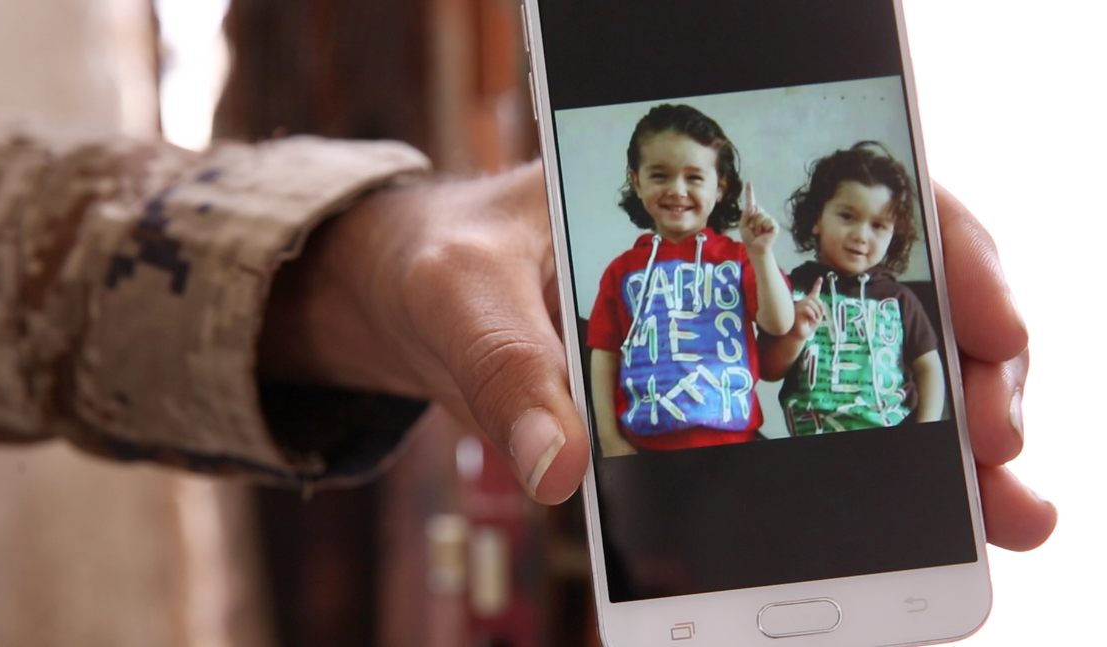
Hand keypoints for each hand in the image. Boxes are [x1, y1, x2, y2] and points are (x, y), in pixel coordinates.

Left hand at [260, 164, 1058, 551]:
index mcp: (694, 210)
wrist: (414, 295)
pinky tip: (891, 533)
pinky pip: (803, 441)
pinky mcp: (707, 405)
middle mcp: (732, 271)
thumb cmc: (446, 263)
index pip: (853, 211)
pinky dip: (862, 484)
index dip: (947, 257)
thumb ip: (505, 372)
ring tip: (987, 519)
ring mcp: (727, 343)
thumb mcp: (464, 298)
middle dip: (962, 377)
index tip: (992, 323)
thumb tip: (559, 470)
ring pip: (864, 381)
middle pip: (888, 306)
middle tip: (997, 460)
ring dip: (935, 451)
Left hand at [738, 183, 778, 254]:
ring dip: (756, 225)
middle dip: (751, 219)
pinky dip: (763, 227)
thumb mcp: (743, 225)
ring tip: (757, 233)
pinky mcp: (774, 225)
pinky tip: (764, 233)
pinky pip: (767, 220)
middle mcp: (762, 215)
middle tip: (753, 230)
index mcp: (753, 215)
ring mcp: (768, 219)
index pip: (752, 202)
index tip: (748, 183)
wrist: (755, 249)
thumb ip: (745, 215)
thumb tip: (752, 207)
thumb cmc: (749, 238)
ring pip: (760, 215)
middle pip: (755, 208)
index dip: (750, 192)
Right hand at [791, 278, 825, 339]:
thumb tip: (821, 306)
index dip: (817, 285)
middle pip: (815, 299)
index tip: (820, 278)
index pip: (813, 292)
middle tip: (820, 316)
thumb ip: (819, 310)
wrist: (798, 335)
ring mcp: (798, 305)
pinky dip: (812, 315)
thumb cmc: (807, 328)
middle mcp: (803, 302)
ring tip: (814, 319)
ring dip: (816, 312)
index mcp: (808, 303)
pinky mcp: (795, 310)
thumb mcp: (817, 318)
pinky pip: (807, 308)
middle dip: (821, 307)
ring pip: (811, 303)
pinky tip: (810, 319)